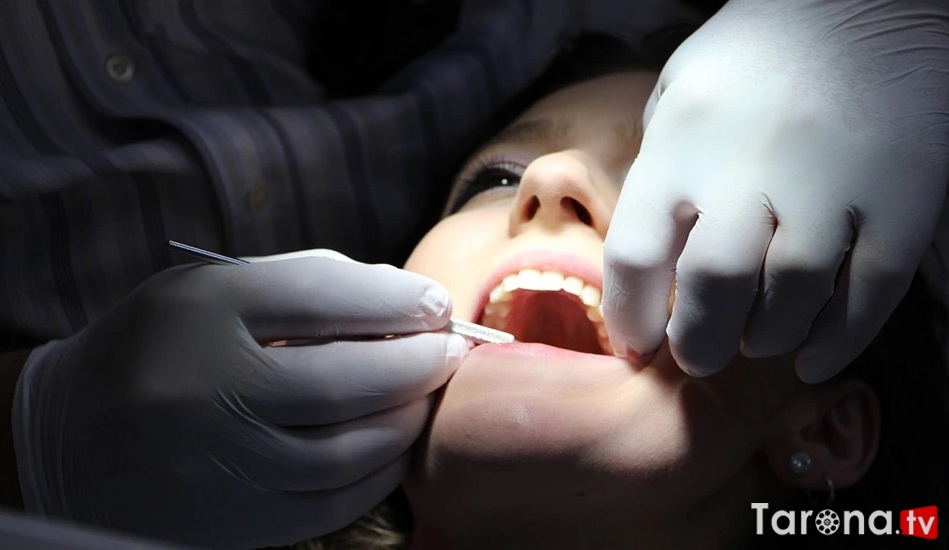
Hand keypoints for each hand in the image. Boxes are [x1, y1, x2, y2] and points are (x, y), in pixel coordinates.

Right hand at [13, 252, 465, 548]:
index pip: (322, 297)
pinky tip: (395, 443)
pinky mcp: (234, 521)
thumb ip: (304, 281)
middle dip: (418, 362)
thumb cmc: (165, 347)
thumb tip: (402, 299)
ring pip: (350, 449)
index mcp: (203, 313)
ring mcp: (222, 463)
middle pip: (347, 379)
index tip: (433, 302)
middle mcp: (209, 388)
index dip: (395, 299)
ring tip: (427, 392)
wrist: (75, 438)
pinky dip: (380, 472)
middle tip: (449, 349)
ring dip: (408, 418)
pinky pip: (333, 502)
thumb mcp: (213, 288)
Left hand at [604, 0, 948, 381]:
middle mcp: (752, 166)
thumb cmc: (758, 49)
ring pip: (793, 297)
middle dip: (697, 341)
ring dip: (765, 337)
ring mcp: (834, 182)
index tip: (637, 345)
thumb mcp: (681, 87)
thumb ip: (659, 165)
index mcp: (683, 141)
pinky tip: (812, 356)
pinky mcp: (904, 198)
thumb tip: (646, 254)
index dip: (629, 316)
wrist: (869, 2)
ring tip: (752, 340)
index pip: (635, 253)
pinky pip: (872, 292)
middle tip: (696, 356)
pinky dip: (839, 339)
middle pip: (713, 285)